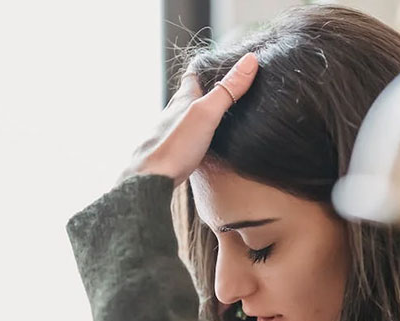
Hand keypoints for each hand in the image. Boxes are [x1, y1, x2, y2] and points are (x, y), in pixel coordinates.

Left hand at [118, 52, 258, 186]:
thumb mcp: (206, 114)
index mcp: (182, 99)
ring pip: (188, 116)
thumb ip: (227, 90)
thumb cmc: (175, 146)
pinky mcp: (172, 152)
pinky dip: (198, 134)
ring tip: (220, 114)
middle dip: (208, 89)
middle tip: (229, 88)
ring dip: (202, 113)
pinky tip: (204, 144)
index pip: (194, 73)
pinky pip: (188, 137)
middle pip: (191, 94)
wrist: (149, 181)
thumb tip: (250, 60)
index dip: (209, 65)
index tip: (225, 61)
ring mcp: (171, 133)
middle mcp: (174, 113)